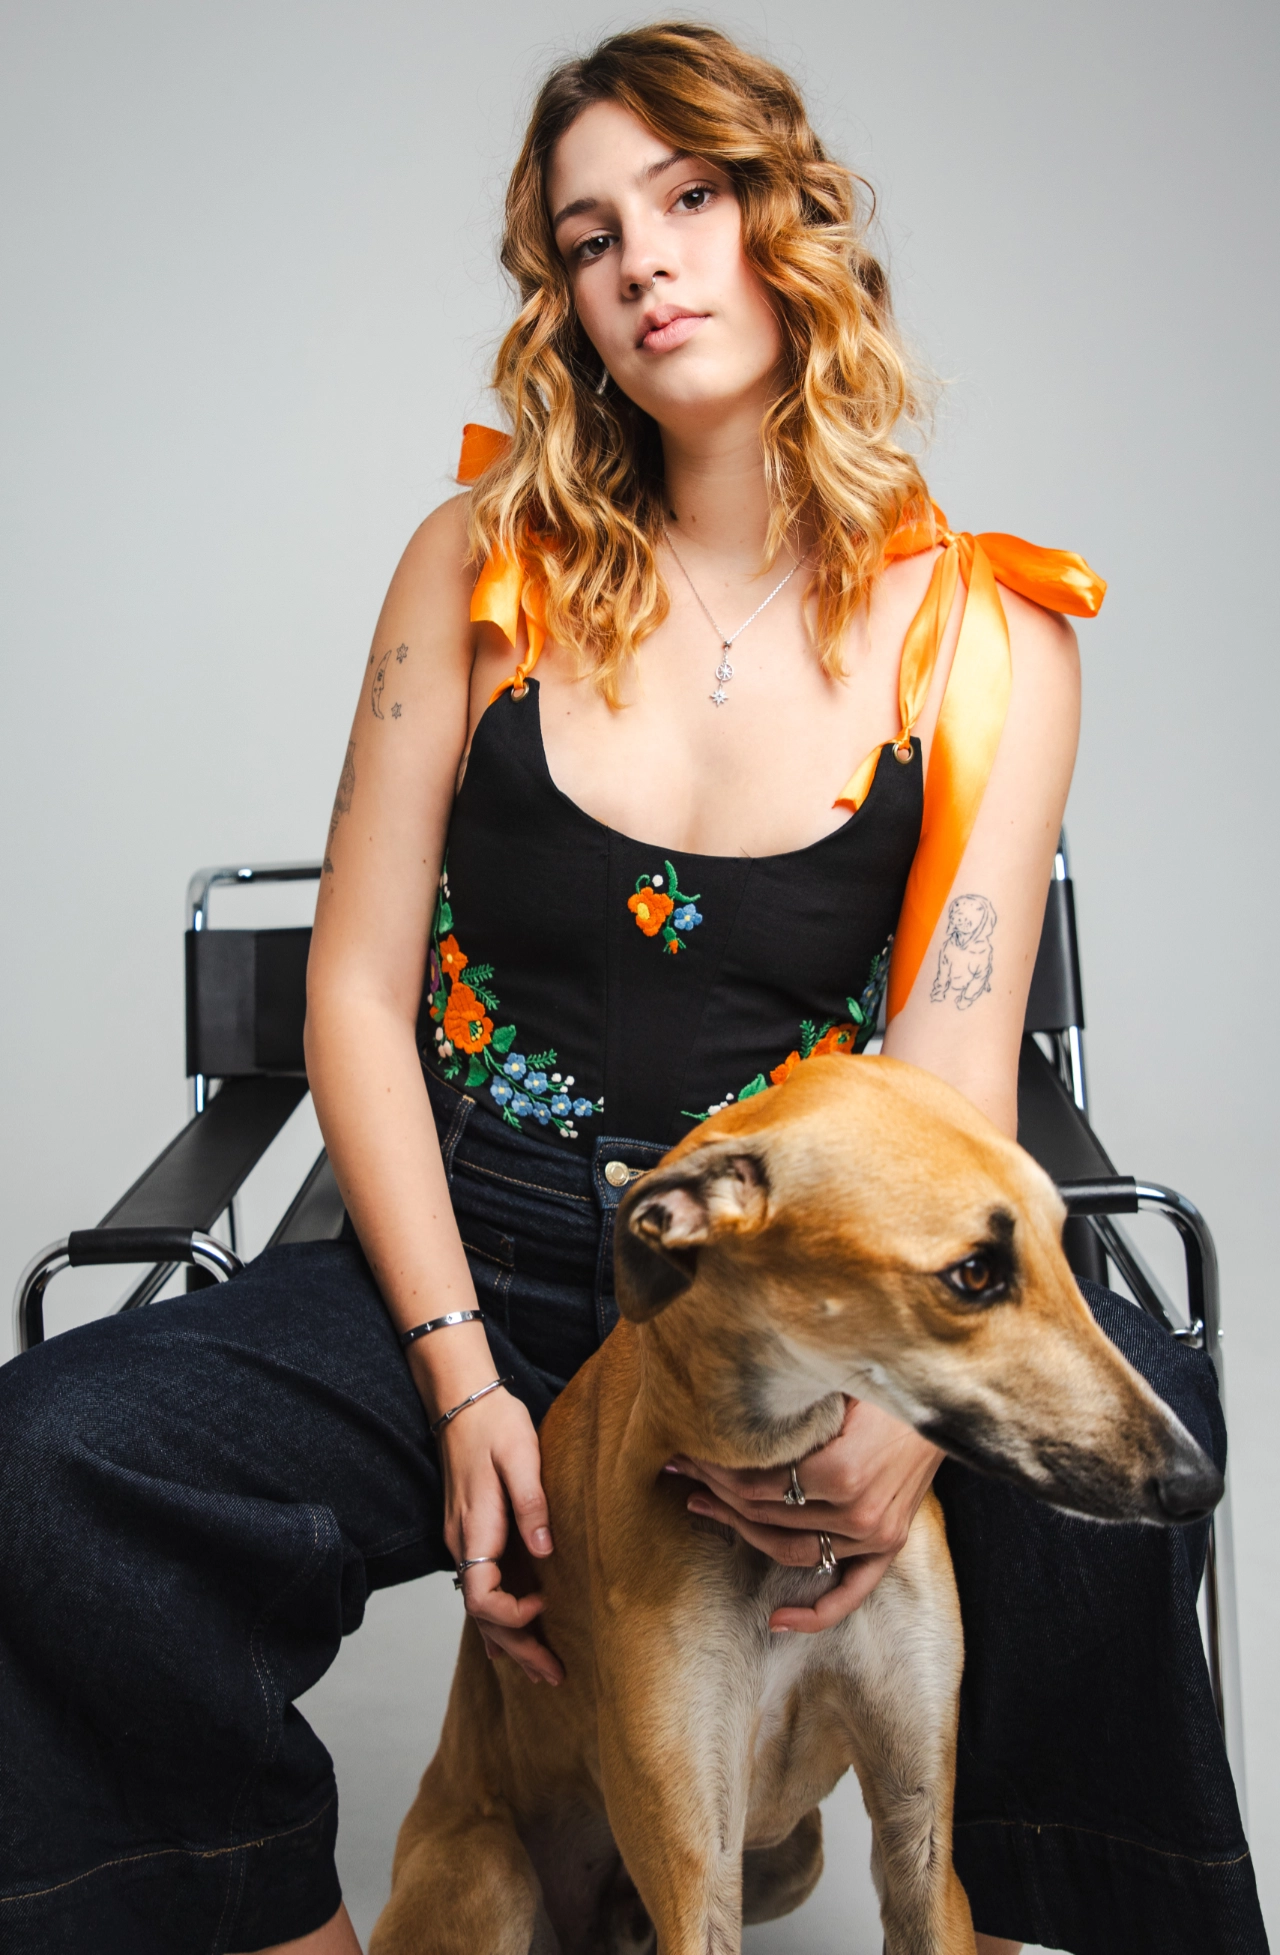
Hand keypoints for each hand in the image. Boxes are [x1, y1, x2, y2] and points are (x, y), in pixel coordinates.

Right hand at [438, 1387, 563, 1685]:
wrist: (463, 1400)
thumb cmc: (495, 1423)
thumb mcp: (521, 1455)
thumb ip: (531, 1504)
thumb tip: (545, 1552)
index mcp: (474, 1528)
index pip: (480, 1595)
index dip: (511, 1613)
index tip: (546, 1602)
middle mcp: (462, 1541)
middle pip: (482, 1613)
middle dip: (518, 1647)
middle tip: (556, 1675)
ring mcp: (463, 1539)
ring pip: (481, 1604)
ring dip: (510, 1639)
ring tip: (542, 1669)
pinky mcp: (471, 1532)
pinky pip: (480, 1586)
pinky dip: (496, 1618)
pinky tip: (506, 1642)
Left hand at [666, 1397, 942, 1633]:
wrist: (943, 1396)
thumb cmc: (884, 1380)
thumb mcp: (833, 1385)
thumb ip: (789, 1409)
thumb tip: (726, 1404)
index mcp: (842, 1471)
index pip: (757, 1485)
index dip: (717, 1469)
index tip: (691, 1448)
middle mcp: (859, 1513)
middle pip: (767, 1516)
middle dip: (718, 1492)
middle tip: (686, 1470)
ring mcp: (876, 1535)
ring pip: (792, 1551)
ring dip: (742, 1533)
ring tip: (704, 1506)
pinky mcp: (890, 1545)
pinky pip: (850, 1592)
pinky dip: (815, 1614)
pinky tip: (777, 1620)